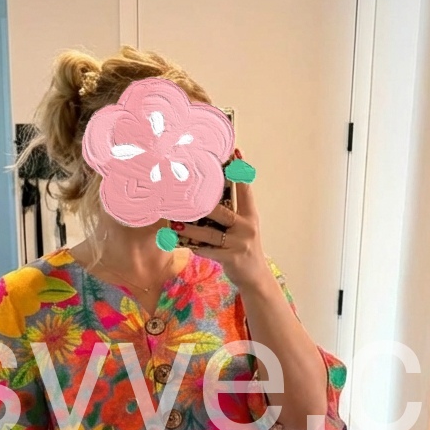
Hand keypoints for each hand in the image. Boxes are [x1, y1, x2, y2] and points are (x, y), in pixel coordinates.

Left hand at [173, 153, 272, 290]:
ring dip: (189, 228)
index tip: (233, 152)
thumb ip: (231, 211)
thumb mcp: (243, 227)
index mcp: (250, 215)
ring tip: (173, 222)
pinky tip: (178, 242)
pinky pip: (206, 250)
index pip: (244, 188)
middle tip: (182, 192)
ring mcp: (239, 243)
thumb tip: (207, 196)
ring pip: (209, 233)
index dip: (239, 170)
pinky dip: (192, 246)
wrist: (255, 277)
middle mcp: (246, 226)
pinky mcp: (230, 258)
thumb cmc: (243, 248)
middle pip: (222, 211)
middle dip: (202, 204)